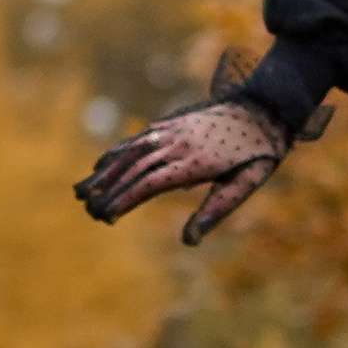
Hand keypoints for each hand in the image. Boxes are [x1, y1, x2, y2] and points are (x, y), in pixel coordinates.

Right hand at [76, 94, 287, 247]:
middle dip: (109, 190)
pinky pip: (138, 139)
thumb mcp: (248, 184)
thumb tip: (190, 239)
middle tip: (88, 211)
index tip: (107, 215)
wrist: (265, 108)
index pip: (152, 182)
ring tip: (81, 192)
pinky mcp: (171, 124)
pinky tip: (100, 166)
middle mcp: (179, 144)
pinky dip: (116, 152)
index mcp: (197, 163)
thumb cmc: (258, 153)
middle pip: (135, 168)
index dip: (127, 198)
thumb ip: (218, 208)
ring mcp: (172, 131)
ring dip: (104, 171)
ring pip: (131, 152)